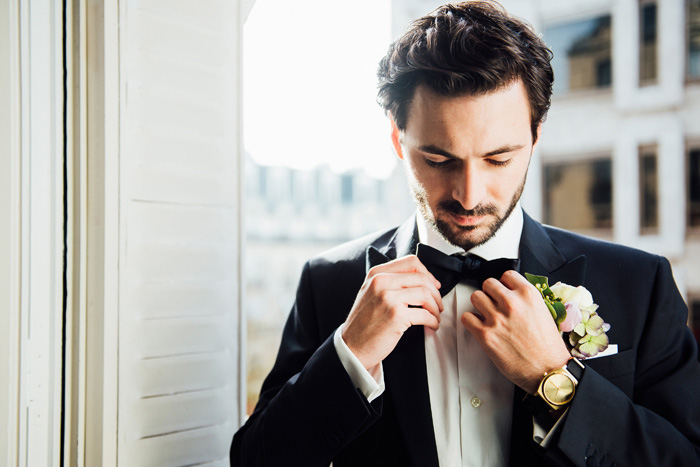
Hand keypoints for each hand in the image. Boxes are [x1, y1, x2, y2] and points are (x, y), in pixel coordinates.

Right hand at [341, 255, 442, 372]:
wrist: (352, 346)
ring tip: (435, 315)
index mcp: (376, 274)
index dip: (427, 273)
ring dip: (435, 307)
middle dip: (435, 293)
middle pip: (422, 278)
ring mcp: (388, 298)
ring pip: (426, 294)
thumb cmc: (364, 322)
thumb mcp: (370, 292)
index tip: (433, 285)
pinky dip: (433, 321)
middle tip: (437, 304)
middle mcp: (381, 282)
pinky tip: (431, 325)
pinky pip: (425, 314)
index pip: (411, 262)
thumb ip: (389, 281)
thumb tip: (420, 279)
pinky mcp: (396, 316)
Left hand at [462, 270, 570, 393]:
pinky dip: (471, 321)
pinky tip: (480, 327)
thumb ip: (526, 300)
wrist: (548, 371)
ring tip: (487, 316)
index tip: (504, 292)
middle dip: (490, 294)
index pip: (507, 275)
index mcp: (528, 295)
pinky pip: (467, 317)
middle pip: (488, 284)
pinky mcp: (485, 334)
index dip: (504, 284)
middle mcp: (511, 303)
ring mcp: (497, 318)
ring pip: (475, 297)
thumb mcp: (544, 313)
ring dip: (480, 306)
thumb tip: (512, 294)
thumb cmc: (548, 347)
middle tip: (494, 305)